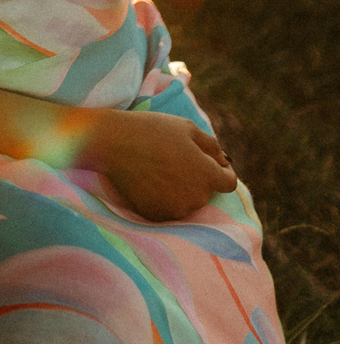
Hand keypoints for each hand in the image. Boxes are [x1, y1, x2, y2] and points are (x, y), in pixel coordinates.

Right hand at [79, 107, 236, 221]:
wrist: (114, 143)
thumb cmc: (153, 131)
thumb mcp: (187, 128)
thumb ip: (212, 146)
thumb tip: (223, 162)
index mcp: (207, 175)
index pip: (229, 182)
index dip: (222, 171)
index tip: (209, 162)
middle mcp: (196, 198)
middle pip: (206, 191)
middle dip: (198, 177)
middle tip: (175, 159)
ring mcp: (176, 210)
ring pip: (187, 201)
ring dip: (181, 189)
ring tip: (160, 168)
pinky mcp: (157, 216)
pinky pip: (168, 209)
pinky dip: (163, 198)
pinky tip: (149, 180)